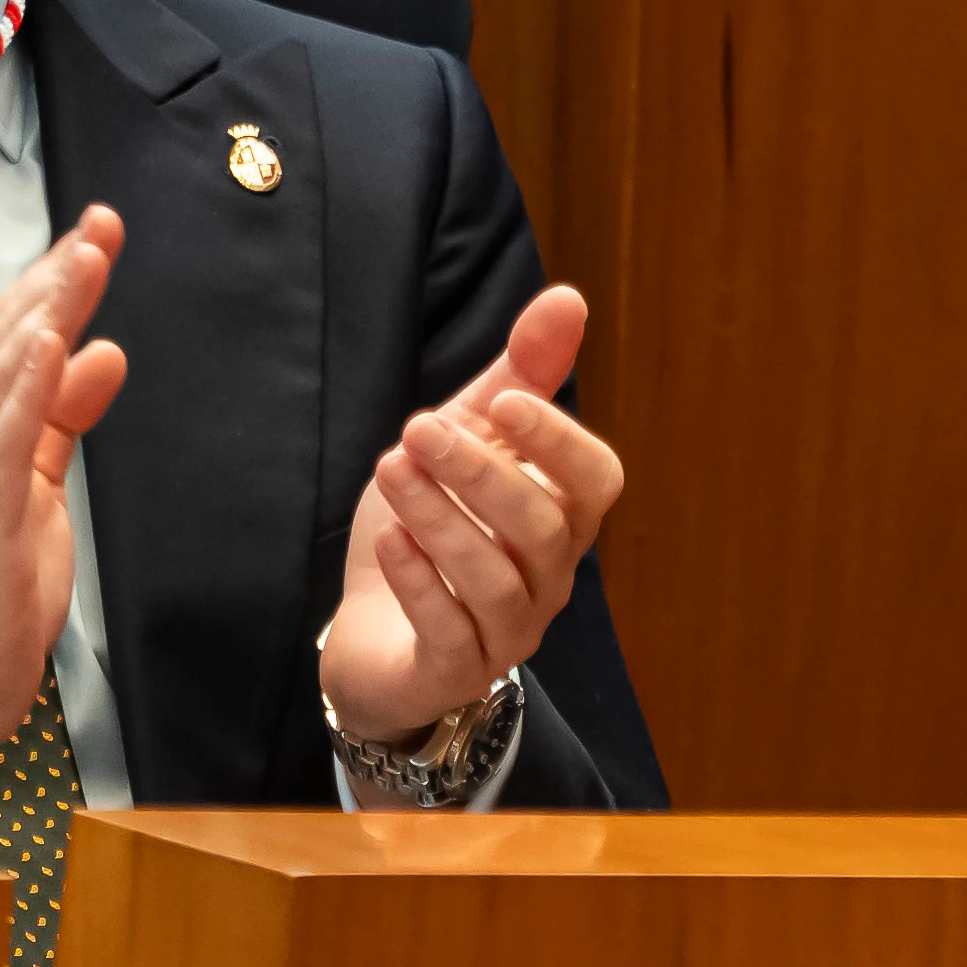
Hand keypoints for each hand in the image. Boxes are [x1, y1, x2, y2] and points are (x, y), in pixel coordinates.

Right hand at [0, 206, 130, 838]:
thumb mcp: (39, 488)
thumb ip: (63, 419)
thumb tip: (102, 351)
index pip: (15, 338)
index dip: (55, 281)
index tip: (99, 230)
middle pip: (7, 343)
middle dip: (56, 280)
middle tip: (101, 225)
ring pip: (1, 378)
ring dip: (42, 315)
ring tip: (81, 261)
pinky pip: (0, 446)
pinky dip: (23, 391)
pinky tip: (48, 346)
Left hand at [322, 285, 625, 743]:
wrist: (371, 631)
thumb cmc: (434, 525)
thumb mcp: (468, 439)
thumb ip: (519, 376)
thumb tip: (567, 297)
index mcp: (562, 518)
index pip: (595, 482)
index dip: (558, 441)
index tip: (504, 398)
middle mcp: (548, 578)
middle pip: (540, 527)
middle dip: (480, 472)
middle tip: (417, 427)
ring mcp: (505, 631)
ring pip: (495, 581)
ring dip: (443, 520)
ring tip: (392, 470)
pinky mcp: (452, 669)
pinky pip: (450, 631)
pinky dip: (421, 582)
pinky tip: (390, 540)